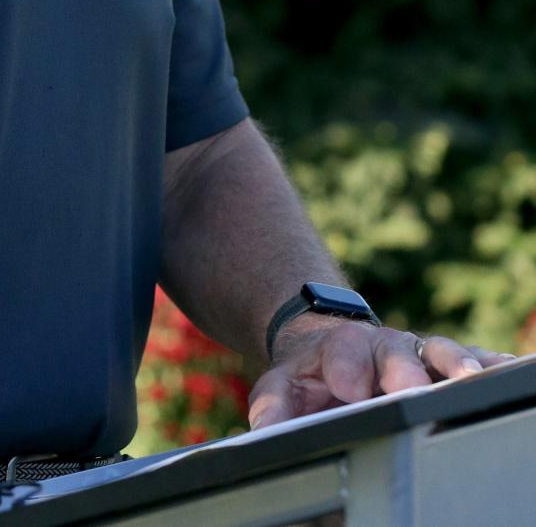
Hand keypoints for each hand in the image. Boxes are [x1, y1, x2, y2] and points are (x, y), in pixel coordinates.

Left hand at [248, 320, 516, 428]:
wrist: (335, 350)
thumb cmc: (313, 377)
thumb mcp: (283, 387)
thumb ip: (274, 406)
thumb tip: (266, 429)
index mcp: (342, 348)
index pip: (343, 351)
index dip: (346, 367)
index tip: (349, 388)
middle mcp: (385, 345)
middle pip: (396, 352)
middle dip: (403, 370)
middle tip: (411, 390)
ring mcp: (420, 352)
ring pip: (441, 352)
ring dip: (455, 365)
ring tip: (469, 381)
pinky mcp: (447, 362)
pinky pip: (475, 358)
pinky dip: (491, 364)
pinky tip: (508, 372)